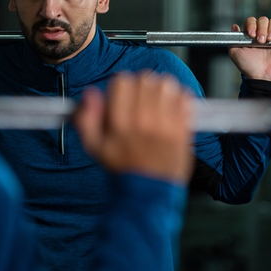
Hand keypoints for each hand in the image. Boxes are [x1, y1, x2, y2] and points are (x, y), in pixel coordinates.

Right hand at [74, 72, 192, 183]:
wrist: (148, 192)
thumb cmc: (122, 168)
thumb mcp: (93, 147)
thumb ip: (86, 118)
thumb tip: (90, 94)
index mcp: (121, 123)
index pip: (122, 81)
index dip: (121, 87)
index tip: (122, 97)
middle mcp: (144, 120)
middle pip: (145, 79)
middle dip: (140, 87)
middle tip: (139, 101)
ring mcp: (166, 123)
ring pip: (165, 84)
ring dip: (160, 90)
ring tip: (155, 104)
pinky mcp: (183, 128)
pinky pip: (184, 96)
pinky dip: (178, 98)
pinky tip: (170, 109)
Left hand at [229, 16, 270, 81]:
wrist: (262, 76)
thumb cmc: (248, 66)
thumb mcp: (235, 54)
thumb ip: (233, 40)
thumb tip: (234, 26)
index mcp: (250, 35)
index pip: (251, 21)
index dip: (251, 24)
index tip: (251, 34)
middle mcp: (261, 33)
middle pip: (263, 20)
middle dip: (261, 28)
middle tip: (260, 41)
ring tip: (269, 40)